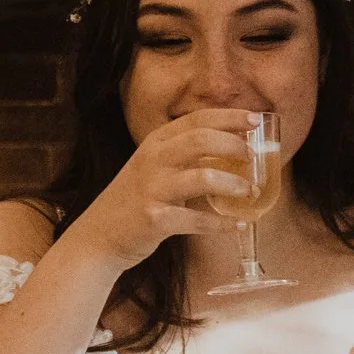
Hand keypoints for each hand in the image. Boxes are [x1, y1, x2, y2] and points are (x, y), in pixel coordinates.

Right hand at [63, 109, 256, 269]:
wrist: (98, 236)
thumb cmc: (133, 201)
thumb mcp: (153, 169)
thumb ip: (183, 157)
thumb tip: (231, 149)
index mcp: (155, 143)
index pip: (197, 119)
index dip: (229, 117)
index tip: (255, 121)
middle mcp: (152, 160)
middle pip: (201, 139)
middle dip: (234, 145)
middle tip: (254, 156)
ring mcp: (152, 189)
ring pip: (203, 177)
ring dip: (233, 184)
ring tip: (250, 192)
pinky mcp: (155, 219)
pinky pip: (197, 219)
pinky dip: (221, 224)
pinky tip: (238, 226)